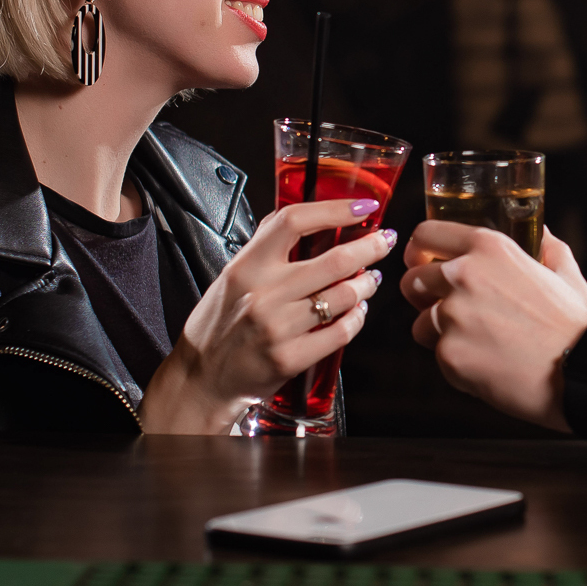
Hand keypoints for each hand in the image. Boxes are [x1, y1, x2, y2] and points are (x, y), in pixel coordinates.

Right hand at [139, 198, 393, 433]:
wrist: (202, 378)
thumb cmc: (219, 324)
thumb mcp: (232, 277)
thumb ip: (265, 248)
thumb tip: (305, 218)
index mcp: (246, 266)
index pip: (294, 221)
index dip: (335, 209)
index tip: (362, 207)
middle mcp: (263, 293)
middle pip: (334, 260)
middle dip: (370, 247)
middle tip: (384, 240)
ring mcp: (278, 327)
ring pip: (344, 296)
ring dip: (367, 284)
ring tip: (370, 279)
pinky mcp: (290, 358)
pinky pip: (341, 332)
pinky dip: (357, 318)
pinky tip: (358, 311)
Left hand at [401, 223, 586, 428]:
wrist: (583, 370)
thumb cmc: (575, 324)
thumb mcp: (564, 272)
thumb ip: (546, 246)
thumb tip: (541, 232)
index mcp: (489, 247)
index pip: (426, 234)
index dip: (420, 250)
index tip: (422, 262)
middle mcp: (463, 275)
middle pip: (412, 280)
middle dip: (422, 296)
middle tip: (445, 308)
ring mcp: (452, 316)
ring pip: (420, 324)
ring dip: (439, 334)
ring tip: (477, 343)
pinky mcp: (449, 355)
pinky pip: (438, 357)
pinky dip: (457, 363)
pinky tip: (487, 364)